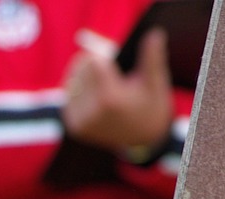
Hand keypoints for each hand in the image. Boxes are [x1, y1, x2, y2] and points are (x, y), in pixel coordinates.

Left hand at [61, 27, 172, 152]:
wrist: (142, 139)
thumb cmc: (150, 106)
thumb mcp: (155, 83)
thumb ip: (152, 58)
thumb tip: (154, 34)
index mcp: (109, 99)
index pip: (91, 62)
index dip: (102, 55)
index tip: (112, 60)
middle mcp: (91, 113)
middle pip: (79, 69)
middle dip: (93, 64)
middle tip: (108, 71)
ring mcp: (80, 122)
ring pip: (71, 81)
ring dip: (83, 76)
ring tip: (102, 81)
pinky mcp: (74, 127)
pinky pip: (69, 96)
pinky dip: (78, 90)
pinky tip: (92, 93)